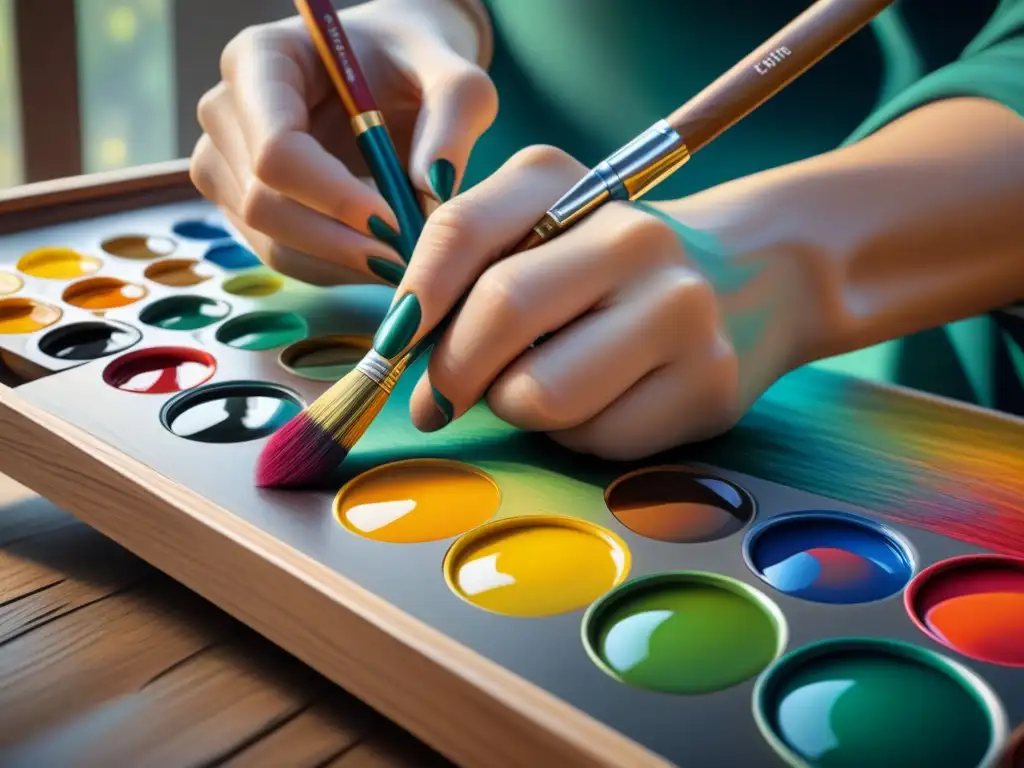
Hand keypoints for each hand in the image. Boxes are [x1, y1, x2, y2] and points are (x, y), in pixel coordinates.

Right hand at [189, 0, 496, 285]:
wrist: (392, 71)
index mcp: (262, 59)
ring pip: (271, 242)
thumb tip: (435, 187)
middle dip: (338, 243)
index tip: (393, 221)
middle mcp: (227, 111)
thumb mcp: (454, 77)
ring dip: (340, 264)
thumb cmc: (415, 64)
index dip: (332, 196)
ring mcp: (226, 162)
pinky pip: (282, 257)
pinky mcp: (241, 205)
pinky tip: (380, 260)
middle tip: (406, 260)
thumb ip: (453, 119)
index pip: (276, 147)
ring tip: (402, 261)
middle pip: (263, 203)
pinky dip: (335, 270)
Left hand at [390, 145, 810, 459]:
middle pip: (501, 313)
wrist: (751, 278)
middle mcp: (635, 236)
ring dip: (516, 407)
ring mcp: (681, 311)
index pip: (462, 231)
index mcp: (570, 185)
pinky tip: (602, 403)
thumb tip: (401, 347)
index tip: (393, 346)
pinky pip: (594, 438)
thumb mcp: (542, 233)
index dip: (413, 300)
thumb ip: (467, 269)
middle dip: (451, 373)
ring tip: (542, 387)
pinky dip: (575, 434)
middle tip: (438, 401)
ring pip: (540, 395)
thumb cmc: (610, 267)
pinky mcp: (707, 384)